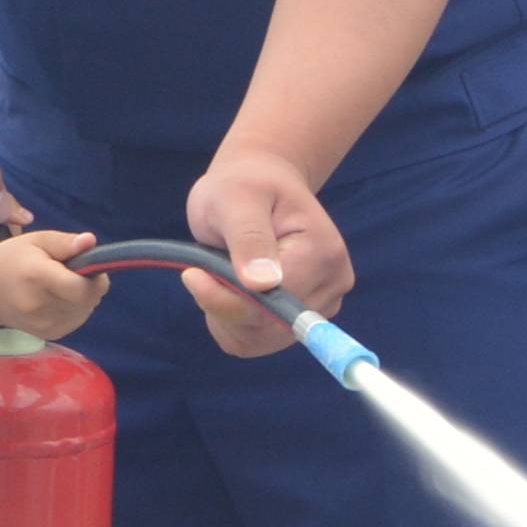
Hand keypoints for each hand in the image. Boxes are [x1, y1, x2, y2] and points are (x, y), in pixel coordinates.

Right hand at [0, 227, 104, 344]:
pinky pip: (76, 320)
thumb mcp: (35, 240)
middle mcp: (40, 305)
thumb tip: (91, 241)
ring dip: (83, 297)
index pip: (82, 288)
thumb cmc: (10, 260)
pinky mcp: (47, 335)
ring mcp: (43, 325)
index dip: (95, 278)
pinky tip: (58, 298)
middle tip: (72, 272)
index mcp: (37, 277)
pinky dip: (75, 309)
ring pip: (85, 311)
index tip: (89, 266)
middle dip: (90, 286)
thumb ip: (65, 242)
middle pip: (87, 301)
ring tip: (61, 285)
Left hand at [179, 143, 348, 359]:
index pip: (272, 303)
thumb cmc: (244, 185)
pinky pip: (261, 342)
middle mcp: (334, 283)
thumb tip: (264, 284)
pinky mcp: (306, 315)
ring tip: (220, 277)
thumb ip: (249, 237)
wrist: (260, 184)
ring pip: (262, 341)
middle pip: (268, 328)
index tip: (193, 274)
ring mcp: (323, 302)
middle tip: (204, 271)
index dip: (225, 298)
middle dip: (225, 307)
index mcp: (323, 253)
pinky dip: (234, 325)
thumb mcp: (237, 199)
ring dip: (227, 318)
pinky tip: (229, 293)